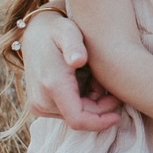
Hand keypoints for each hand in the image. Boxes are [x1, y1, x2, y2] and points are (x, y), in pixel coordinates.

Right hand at [22, 10, 122, 131]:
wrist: (34, 33)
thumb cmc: (56, 31)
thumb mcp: (68, 31)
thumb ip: (74, 45)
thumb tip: (78, 61)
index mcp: (52, 85)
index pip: (78, 119)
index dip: (100, 122)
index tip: (117, 116)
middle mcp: (42, 100)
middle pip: (80, 118)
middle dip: (100, 109)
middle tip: (113, 90)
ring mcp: (39, 105)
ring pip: (74, 116)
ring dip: (92, 104)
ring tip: (96, 80)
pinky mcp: (40, 105)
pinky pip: (67, 111)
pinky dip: (82, 101)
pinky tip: (88, 83)